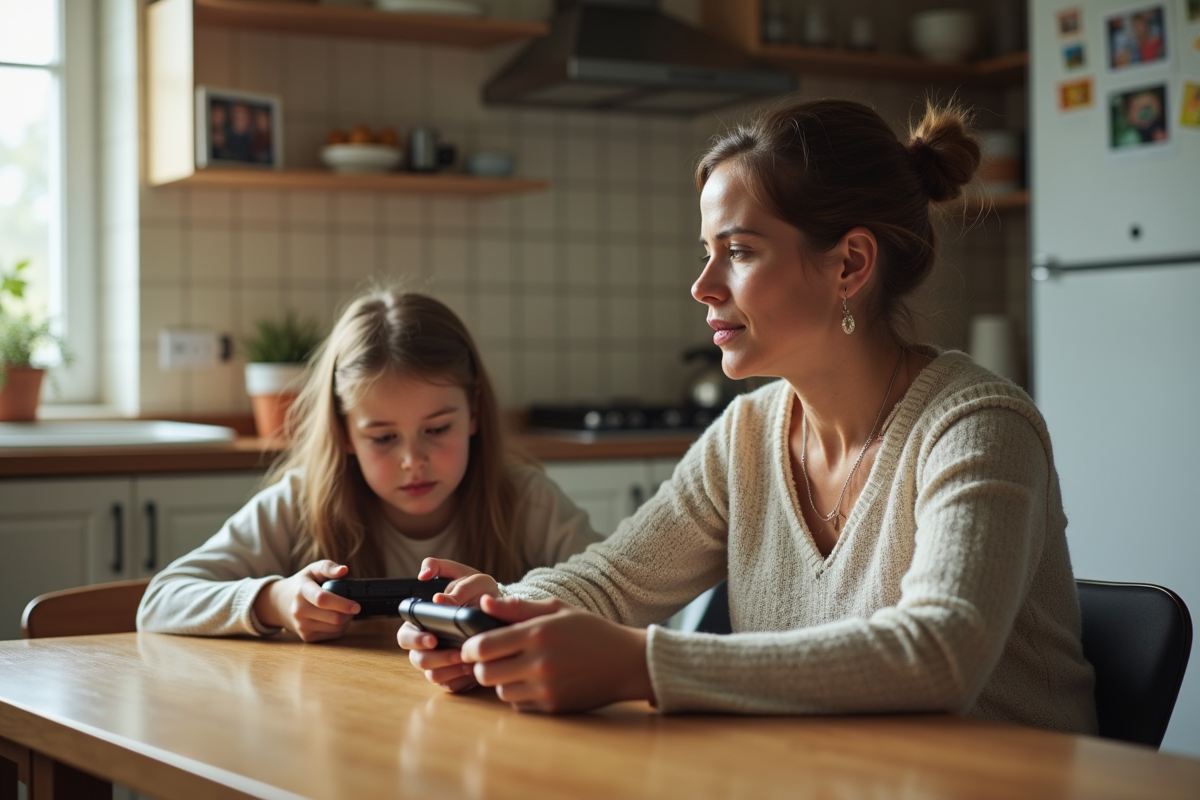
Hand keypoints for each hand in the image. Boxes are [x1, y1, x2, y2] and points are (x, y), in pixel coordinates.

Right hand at [253, 560, 359, 641]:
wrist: (281, 603)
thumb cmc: (303, 584)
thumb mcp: (312, 570)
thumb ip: (328, 567)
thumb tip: (344, 570)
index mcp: (302, 590)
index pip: (322, 599)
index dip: (342, 604)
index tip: (356, 606)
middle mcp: (299, 610)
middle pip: (334, 617)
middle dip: (349, 613)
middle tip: (353, 605)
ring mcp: (302, 626)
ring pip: (336, 628)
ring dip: (347, 620)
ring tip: (344, 611)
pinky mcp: (307, 637)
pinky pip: (333, 635)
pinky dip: (340, 628)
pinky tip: (335, 618)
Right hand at [397, 558, 501, 692]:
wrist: (503, 611)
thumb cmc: (479, 590)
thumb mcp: (464, 573)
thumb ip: (442, 568)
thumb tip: (424, 574)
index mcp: (422, 621)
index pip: (405, 635)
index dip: (416, 639)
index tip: (433, 639)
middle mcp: (427, 643)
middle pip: (416, 659)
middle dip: (433, 658)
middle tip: (455, 653)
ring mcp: (439, 661)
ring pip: (432, 674)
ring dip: (450, 669)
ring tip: (469, 659)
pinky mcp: (454, 676)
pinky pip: (450, 684)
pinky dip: (461, 679)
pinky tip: (473, 669)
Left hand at [462, 595, 653, 712]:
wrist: (627, 662)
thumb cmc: (592, 631)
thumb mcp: (558, 609)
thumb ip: (518, 607)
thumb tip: (484, 603)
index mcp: (538, 633)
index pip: (484, 646)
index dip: (469, 647)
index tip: (469, 646)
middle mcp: (539, 663)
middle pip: (485, 673)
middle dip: (481, 666)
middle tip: (490, 659)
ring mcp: (546, 688)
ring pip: (500, 691)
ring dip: (501, 681)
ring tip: (516, 668)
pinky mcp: (553, 707)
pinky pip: (519, 704)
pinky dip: (519, 694)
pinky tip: (533, 681)